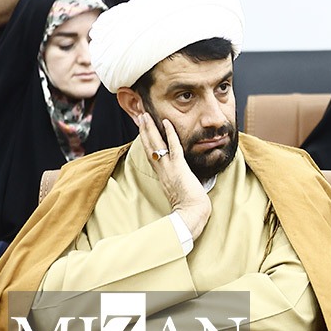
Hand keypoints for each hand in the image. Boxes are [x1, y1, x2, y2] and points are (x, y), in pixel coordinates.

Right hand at [134, 112, 210, 239]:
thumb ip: (177, 181)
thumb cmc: (189, 206)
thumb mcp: (179, 190)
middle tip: (140, 115)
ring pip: (156, 145)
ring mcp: (169, 168)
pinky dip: (170, 134)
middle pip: (149, 146)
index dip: (146, 140)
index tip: (143, 128)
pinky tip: (166, 123)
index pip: (151, 153)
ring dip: (151, 129)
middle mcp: (162, 170)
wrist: (191, 215)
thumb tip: (181, 176)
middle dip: (144, 130)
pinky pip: (173, 148)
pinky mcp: (179, 168)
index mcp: (162, 175)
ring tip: (145, 115)